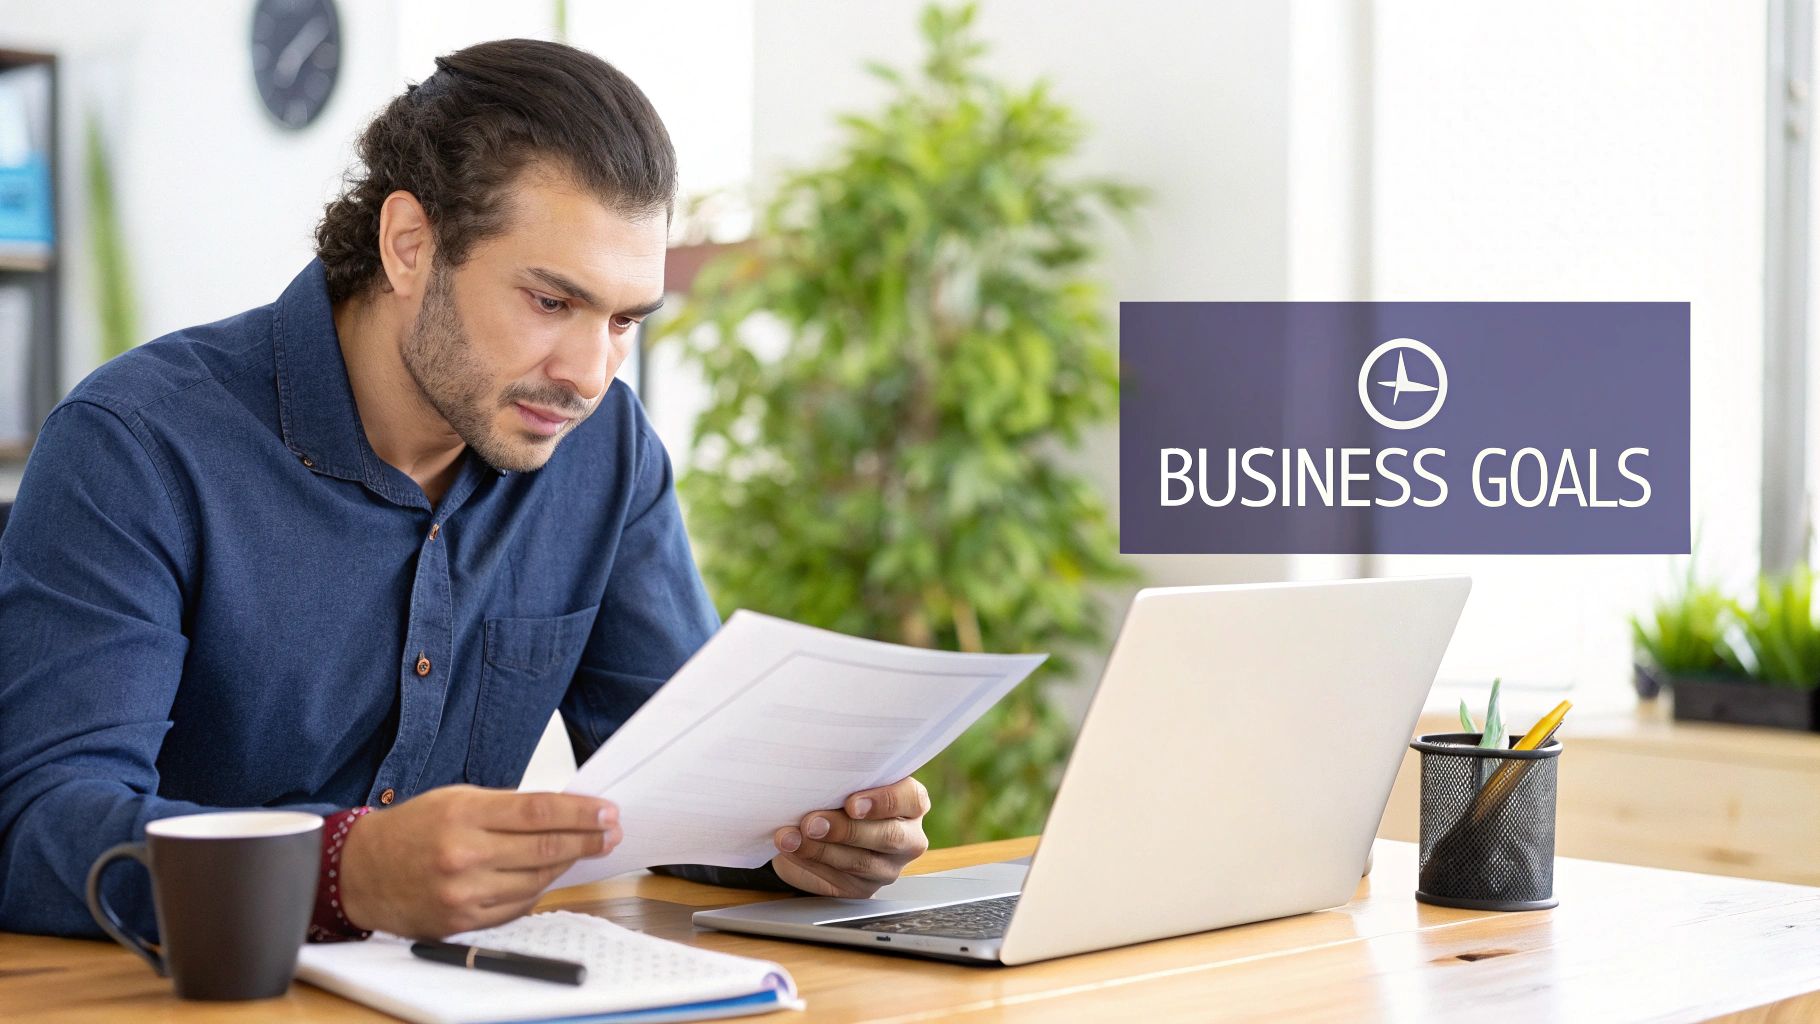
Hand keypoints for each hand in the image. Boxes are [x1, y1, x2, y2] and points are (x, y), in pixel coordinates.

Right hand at [339, 785, 619, 937]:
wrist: (360, 872)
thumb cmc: (411, 830)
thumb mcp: (455, 799)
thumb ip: (505, 807)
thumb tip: (561, 812)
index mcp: (463, 814)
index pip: (538, 811)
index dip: (580, 812)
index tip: (607, 811)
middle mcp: (464, 855)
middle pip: (545, 848)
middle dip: (587, 839)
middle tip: (611, 832)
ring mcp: (463, 892)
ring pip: (536, 880)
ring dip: (568, 864)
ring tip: (587, 849)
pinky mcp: (461, 921)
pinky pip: (516, 906)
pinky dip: (538, 889)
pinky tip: (550, 874)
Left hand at [770, 777, 929, 897]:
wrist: (823, 826)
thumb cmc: (840, 793)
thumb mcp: (847, 780)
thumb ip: (841, 778)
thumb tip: (813, 776)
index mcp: (911, 802)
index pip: (910, 799)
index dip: (882, 802)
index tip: (851, 804)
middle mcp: (907, 837)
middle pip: (888, 836)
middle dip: (845, 830)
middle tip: (811, 823)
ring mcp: (888, 867)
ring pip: (861, 862)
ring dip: (820, 850)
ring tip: (790, 838)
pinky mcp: (863, 888)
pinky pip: (839, 880)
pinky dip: (810, 864)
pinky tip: (791, 851)